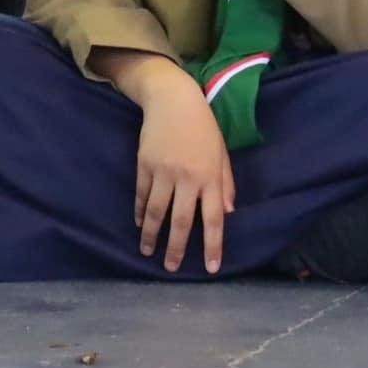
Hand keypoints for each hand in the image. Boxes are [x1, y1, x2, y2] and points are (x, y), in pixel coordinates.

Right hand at [135, 71, 235, 272]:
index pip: (213, 219)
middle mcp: (188, 178)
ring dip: (151, 235)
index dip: (212, 245)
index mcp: (210, 177)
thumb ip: (226, 183)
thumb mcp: (221, 152)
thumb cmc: (203, 126)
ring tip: (147, 252)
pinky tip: (138, 224)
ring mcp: (164, 172)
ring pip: (156, 212)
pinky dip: (139, 211)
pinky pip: (142, 195)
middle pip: (181, 222)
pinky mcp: (144, 165)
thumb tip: (228, 213)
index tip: (210, 268)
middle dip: (176, 248)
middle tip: (171, 268)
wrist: (173, 99)